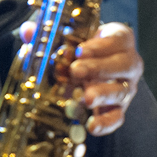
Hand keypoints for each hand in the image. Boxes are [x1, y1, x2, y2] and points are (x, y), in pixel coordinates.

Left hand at [20, 20, 141, 134]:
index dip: (100, 45)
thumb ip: (50, 33)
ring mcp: (126, 87)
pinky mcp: (119, 108)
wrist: (89, 67)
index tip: (81, 50)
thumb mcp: (68, 37)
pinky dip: (106, 123)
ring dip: (103, 94)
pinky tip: (92, 125)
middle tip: (76, 71)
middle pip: (124, 64)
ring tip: (85, 98)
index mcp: (119, 39)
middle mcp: (129, 63)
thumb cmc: (80, 49)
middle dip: (99, 68)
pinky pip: (118, 117)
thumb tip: (28, 31)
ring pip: (122, 91)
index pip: (118, 39)